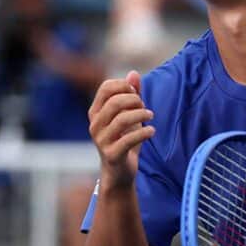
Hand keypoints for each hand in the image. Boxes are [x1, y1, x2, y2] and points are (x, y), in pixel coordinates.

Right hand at [88, 71, 154, 188]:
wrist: (119, 172)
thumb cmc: (124, 139)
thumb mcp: (128, 115)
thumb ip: (131, 94)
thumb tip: (134, 73)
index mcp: (95, 112)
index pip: (106, 87)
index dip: (124, 86)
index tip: (136, 94)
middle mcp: (94, 125)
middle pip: (114, 102)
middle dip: (134, 101)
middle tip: (145, 108)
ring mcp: (101, 140)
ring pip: (122, 120)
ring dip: (141, 115)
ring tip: (150, 116)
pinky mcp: (111, 155)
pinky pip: (128, 140)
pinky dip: (144, 133)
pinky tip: (151, 131)